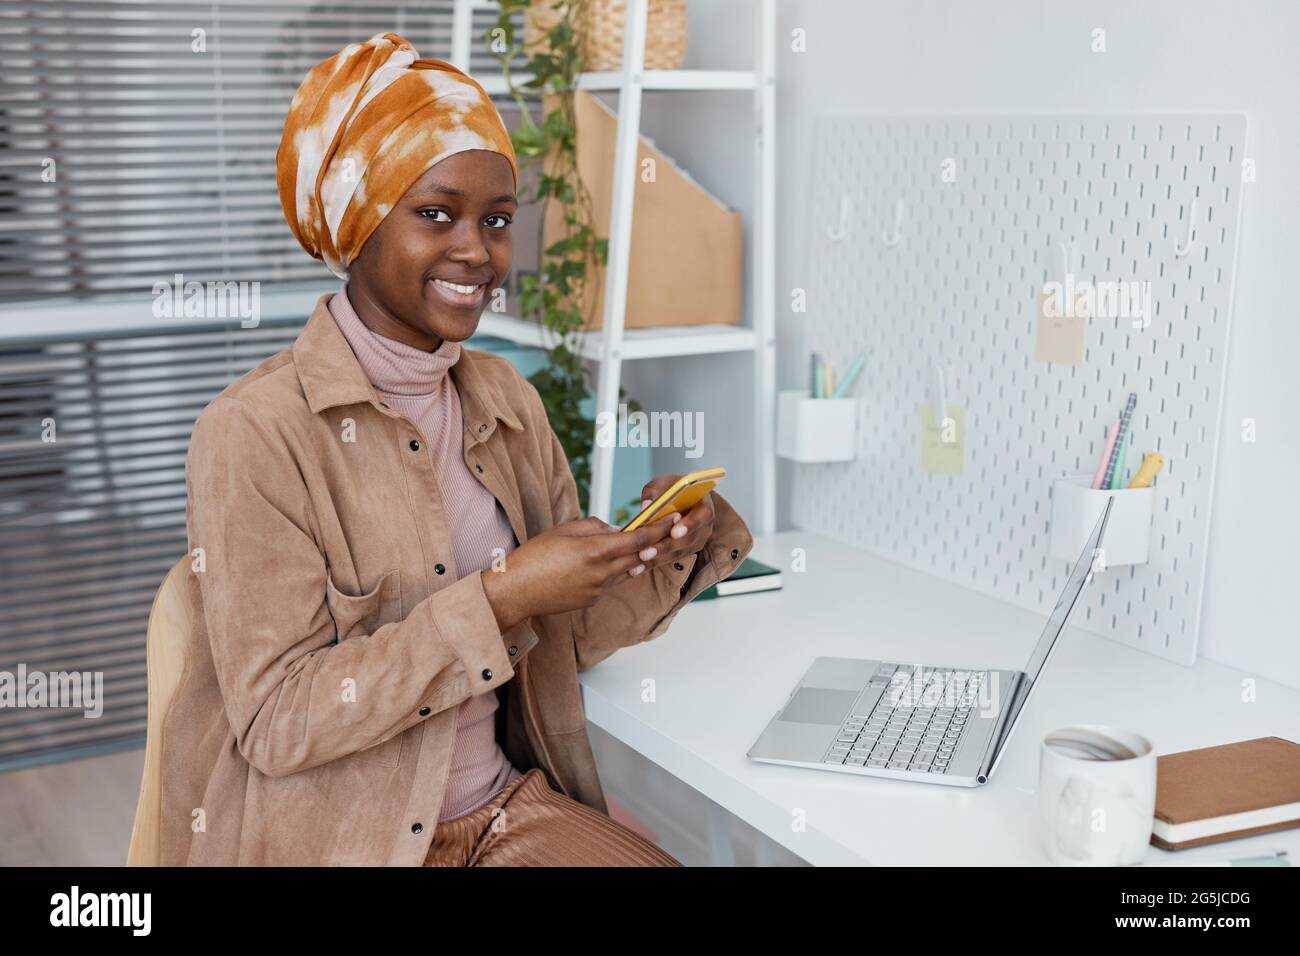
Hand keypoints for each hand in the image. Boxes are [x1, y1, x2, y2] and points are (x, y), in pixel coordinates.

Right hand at [480, 516, 674, 630]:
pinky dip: (609, 572)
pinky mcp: (591, 600)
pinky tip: (594, 566)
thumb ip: (594, 526)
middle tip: (665, 530)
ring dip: (631, 558)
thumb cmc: (535, 556)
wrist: (516, 591)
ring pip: (625, 571)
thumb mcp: (563, 530)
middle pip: (638, 555)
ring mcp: (598, 589)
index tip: (673, 519)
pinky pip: (609, 583)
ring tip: (631, 546)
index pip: (638, 538)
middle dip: (652, 543)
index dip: (659, 528)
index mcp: (596, 551)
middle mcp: (602, 573)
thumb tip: (615, 530)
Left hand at [632, 473, 715, 571]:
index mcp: (704, 506)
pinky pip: (669, 559)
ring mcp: (695, 541)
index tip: (674, 532)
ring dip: (657, 558)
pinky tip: (636, 568)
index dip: (689, 525)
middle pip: (688, 540)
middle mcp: (704, 527)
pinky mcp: (684, 551)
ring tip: (638, 560)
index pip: (701, 517)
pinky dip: (652, 563)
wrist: (682, 499)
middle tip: (646, 552)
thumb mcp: (664, 483)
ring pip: (678, 553)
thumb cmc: (673, 489)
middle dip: (666, 547)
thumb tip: (646, 506)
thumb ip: (655, 491)